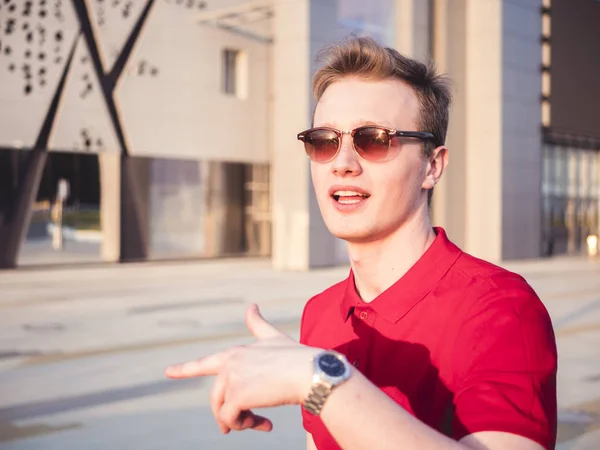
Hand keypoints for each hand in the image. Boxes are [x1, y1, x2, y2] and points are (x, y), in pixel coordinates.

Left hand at [165, 304, 320, 433]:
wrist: (310, 372)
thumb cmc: (297, 357)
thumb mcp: (274, 338)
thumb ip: (258, 325)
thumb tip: (251, 305)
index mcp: (235, 353)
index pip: (204, 363)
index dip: (185, 369)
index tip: (168, 372)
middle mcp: (229, 364)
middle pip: (217, 398)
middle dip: (231, 414)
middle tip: (251, 423)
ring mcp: (231, 379)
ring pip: (223, 411)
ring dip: (241, 422)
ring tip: (259, 423)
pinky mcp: (237, 396)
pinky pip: (230, 420)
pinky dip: (246, 425)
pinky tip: (265, 424)